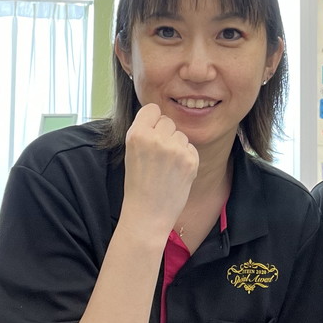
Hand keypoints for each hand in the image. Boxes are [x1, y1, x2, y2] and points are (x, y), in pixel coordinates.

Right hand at [121, 103, 198, 240]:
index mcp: (136, 134)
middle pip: (168, 121)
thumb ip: (144, 131)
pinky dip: (186, 158)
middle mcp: (156, 138)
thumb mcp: (132, 151)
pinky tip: (176, 173)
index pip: (152, 109)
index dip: (152, 121)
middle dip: (165, 135)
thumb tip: (161, 115)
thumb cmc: (138, 184)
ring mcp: (175, 149)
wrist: (148, 214)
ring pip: (181, 135)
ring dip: (176, 146)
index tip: (150, 135)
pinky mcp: (190, 160)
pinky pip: (191, 147)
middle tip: (157, 157)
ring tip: (166, 167)